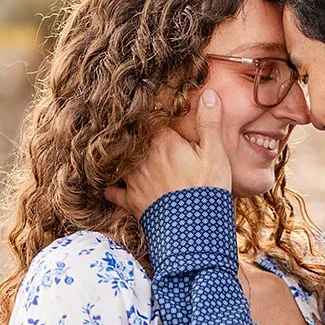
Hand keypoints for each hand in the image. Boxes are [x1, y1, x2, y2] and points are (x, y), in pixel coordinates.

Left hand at [106, 89, 231, 219]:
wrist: (195, 231)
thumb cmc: (208, 189)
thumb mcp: (215, 154)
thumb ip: (209, 122)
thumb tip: (207, 93)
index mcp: (163, 141)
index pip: (150, 120)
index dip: (150, 115)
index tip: (148, 108)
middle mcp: (143, 157)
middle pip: (131, 139)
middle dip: (132, 134)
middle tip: (127, 126)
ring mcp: (134, 180)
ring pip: (118, 161)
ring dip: (119, 157)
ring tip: (118, 151)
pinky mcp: (131, 201)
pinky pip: (113, 191)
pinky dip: (110, 187)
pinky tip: (109, 185)